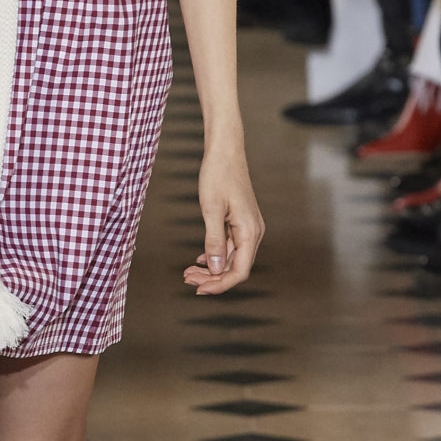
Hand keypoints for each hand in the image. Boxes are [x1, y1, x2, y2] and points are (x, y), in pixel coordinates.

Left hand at [185, 144, 263, 296]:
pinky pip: (230, 246)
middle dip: (212, 279)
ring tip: (188, 272)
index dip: (220, 285)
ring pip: (231, 258)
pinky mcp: (241, 222)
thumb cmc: (218, 175)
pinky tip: (199, 260)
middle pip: (235, 268)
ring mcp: (248, 228)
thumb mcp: (211, 209)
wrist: (225, 151)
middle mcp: (253, 233)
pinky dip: (214, 255)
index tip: (199, 290)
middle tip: (186, 280)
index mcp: (250, 232)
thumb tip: (215, 269)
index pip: (239, 271)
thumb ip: (214, 240)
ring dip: (211, 268)